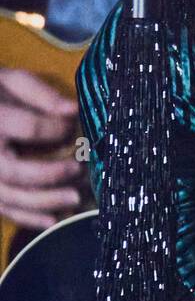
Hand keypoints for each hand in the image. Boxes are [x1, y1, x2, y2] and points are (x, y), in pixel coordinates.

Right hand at [0, 68, 83, 230]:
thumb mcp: (10, 81)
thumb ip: (40, 94)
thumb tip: (74, 110)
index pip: (27, 127)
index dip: (56, 129)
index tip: (75, 126)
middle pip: (16, 171)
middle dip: (52, 175)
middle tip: (80, 171)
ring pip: (9, 196)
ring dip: (44, 202)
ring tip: (76, 199)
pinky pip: (3, 208)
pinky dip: (27, 218)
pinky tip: (52, 220)